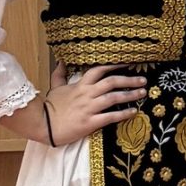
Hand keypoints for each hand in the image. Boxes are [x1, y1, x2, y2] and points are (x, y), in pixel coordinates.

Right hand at [23, 63, 145, 144]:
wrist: (42, 125)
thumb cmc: (50, 107)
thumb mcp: (55, 87)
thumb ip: (60, 73)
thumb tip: (61, 60)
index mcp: (80, 85)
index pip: (100, 70)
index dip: (115, 65)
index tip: (129, 63)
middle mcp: (87, 94)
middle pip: (111, 82)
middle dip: (129, 80)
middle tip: (143, 79)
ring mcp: (89, 108)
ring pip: (113, 98)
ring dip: (130, 95)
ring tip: (142, 93)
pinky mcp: (90, 122)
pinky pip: (110, 117)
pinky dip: (123, 114)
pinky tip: (133, 112)